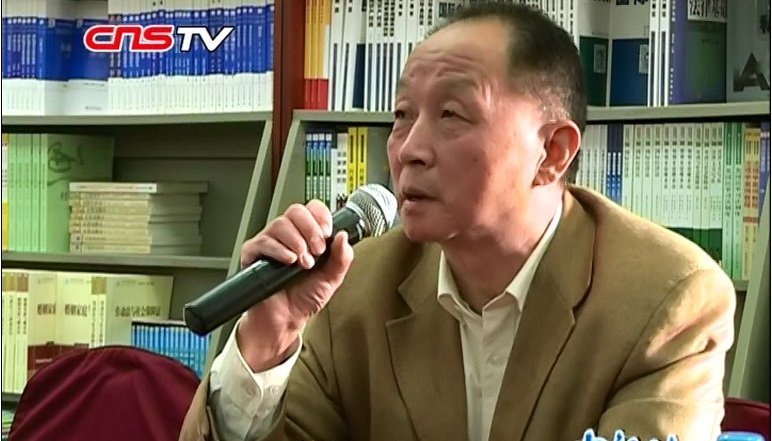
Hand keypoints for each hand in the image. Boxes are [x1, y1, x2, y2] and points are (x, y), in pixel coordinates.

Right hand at [236, 200, 354, 371]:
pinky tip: (289, 262)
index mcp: (306, 236)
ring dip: (297, 243)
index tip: (327, 233)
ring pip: (280, 224)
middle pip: (296, 211)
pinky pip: (263, 241)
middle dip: (310, 229)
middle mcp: (287, 236)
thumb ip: (342, 258)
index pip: (312, 209)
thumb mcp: (332, 278)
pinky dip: (279, 250)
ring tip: (303, 263)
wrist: (285, 320)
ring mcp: (269, 243)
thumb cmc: (304, 299)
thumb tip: (343, 236)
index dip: (321, 216)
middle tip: (316, 251)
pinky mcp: (253, 254)